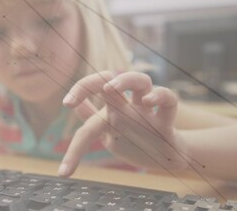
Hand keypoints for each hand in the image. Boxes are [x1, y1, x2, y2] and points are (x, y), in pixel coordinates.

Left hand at [58, 71, 189, 176]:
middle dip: (88, 84)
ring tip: (109, 88)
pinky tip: (149, 102)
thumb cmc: (136, 141)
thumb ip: (92, 118)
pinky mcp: (165, 122)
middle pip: (109, 80)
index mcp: (112, 108)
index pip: (92, 92)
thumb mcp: (110, 131)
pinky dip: (160, 96)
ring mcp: (146, 112)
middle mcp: (127, 106)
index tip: (66, 104)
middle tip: (72, 101)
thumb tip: (74, 107)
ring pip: (141, 81)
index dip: (78, 92)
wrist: (167, 157)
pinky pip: (169, 101)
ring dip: (126, 80)